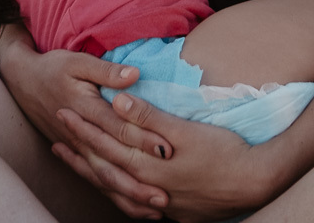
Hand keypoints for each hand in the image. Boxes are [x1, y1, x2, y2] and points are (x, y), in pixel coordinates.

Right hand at [0, 28, 174, 214]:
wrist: (23, 81)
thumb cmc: (54, 68)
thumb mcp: (78, 62)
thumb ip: (107, 71)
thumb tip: (134, 74)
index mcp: (86, 110)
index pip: (118, 128)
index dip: (142, 139)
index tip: (167, 149)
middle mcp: (82, 136)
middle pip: (112, 164)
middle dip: (137, 183)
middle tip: (164, 196)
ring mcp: (79, 149)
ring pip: (103, 178)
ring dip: (128, 196)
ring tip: (154, 210)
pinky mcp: (78, 154)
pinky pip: (95, 180)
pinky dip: (113, 195)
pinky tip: (133, 205)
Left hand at [56, 93, 273, 221]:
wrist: (256, 183)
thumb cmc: (226, 152)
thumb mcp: (187, 131)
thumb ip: (151, 117)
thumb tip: (117, 102)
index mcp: (149, 166)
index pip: (106, 144)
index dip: (84, 128)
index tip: (64, 112)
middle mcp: (148, 189)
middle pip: (105, 169)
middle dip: (80, 150)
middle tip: (57, 136)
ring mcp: (161, 204)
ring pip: (117, 189)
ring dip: (94, 173)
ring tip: (76, 160)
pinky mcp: (175, 212)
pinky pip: (135, 204)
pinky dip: (119, 194)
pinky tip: (117, 190)